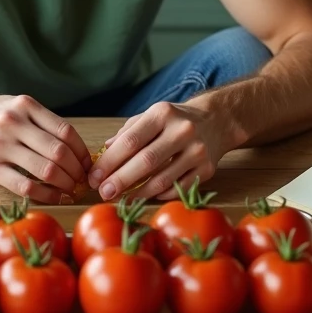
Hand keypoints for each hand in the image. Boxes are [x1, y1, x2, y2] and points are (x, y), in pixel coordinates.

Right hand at [0, 94, 93, 204]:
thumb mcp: (16, 106)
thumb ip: (41, 121)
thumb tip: (75, 147)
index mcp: (25, 106)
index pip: (66, 131)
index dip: (82, 152)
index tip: (88, 164)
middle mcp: (14, 123)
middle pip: (59, 152)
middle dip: (76, 171)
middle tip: (82, 181)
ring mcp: (0, 146)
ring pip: (45, 170)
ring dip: (64, 184)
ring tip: (71, 190)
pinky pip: (25, 186)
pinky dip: (46, 194)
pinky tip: (54, 197)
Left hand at [87, 101, 230, 201]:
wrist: (217, 120)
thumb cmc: (175, 120)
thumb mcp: (151, 116)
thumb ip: (128, 132)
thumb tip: (104, 150)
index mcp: (162, 114)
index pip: (131, 141)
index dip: (110, 162)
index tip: (94, 176)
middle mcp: (182, 130)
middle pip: (145, 162)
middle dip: (120, 180)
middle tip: (104, 192)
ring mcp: (197, 151)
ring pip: (162, 180)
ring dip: (137, 193)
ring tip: (121, 199)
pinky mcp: (207, 169)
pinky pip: (178, 189)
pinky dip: (159, 195)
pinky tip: (146, 196)